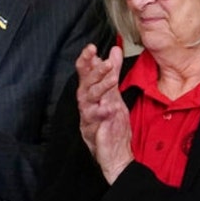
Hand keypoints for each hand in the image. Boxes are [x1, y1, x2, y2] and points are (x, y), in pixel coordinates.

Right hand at [75, 44, 131, 181]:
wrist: (113, 152)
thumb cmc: (111, 123)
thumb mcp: (114, 93)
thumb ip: (112, 72)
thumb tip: (113, 50)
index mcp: (90, 94)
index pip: (85, 73)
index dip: (86, 60)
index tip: (91, 47)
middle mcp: (86, 104)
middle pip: (85, 84)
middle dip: (94, 72)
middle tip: (105, 62)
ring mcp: (88, 117)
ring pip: (88, 99)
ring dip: (99, 88)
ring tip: (112, 79)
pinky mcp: (93, 131)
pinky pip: (95, 120)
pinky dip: (101, 113)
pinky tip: (109, 107)